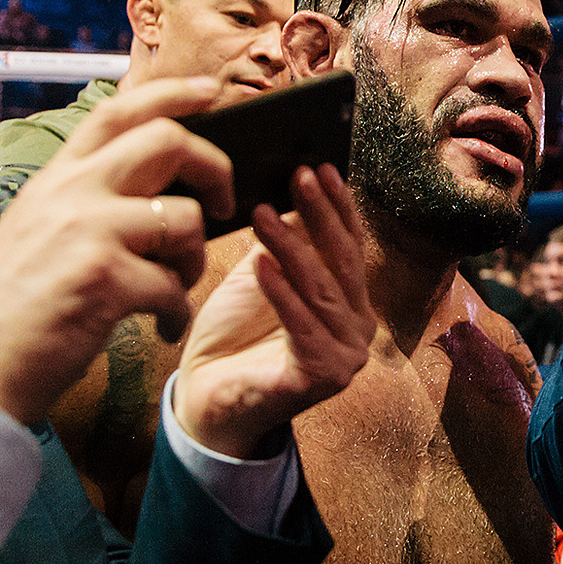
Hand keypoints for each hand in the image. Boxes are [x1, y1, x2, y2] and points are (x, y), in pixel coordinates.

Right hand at [0, 77, 232, 426]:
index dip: (172, 93)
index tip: (211, 92)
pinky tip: (161, 329)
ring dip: (194, 258)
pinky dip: (176, 313)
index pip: (118, 112)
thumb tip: (157, 196)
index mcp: (55, 179)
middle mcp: (71, 193)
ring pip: (184, 219)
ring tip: (174, 287)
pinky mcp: (104, 279)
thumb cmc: (5, 311)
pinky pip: (173, 286)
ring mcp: (88, 232)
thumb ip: (83, 204)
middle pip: (169, 142)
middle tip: (222, 203)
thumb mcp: (34, 233)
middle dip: (216, 169)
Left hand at [172, 165, 374, 457]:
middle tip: (300, 175)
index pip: (351, 244)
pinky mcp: (322, 379)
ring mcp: (346, 356)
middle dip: (321, 215)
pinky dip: (281, 295)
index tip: (320, 167)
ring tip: (263, 214)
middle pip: (343, 262)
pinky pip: (301, 328)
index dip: (338, 205)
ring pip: (321, 291)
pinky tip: (261, 265)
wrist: (204, 396)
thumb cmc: (233, 334)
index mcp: (351, 302)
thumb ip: (286, 242)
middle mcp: (358, 328)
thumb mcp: (262, 275)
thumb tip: (296, 186)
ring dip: (292, 248)